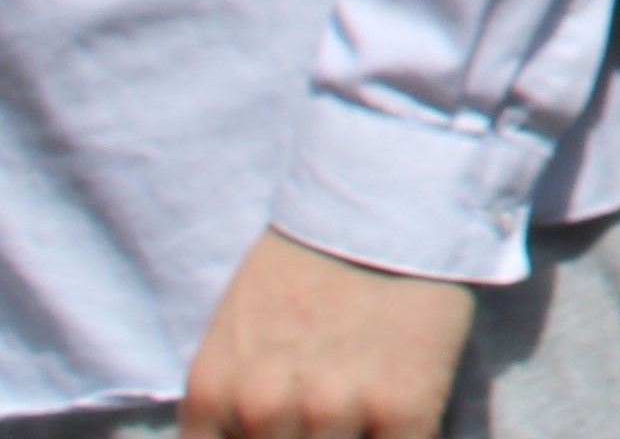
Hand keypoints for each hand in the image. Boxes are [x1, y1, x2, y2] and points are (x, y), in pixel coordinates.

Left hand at [181, 228, 472, 437]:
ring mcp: (336, 410)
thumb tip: (254, 438)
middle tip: (324, 403)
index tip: (288, 426)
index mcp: (213, 395)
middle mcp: (264, 409)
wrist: (385, 206)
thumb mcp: (232, 342)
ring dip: (351, 437)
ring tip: (360, 405)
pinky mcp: (405, 407)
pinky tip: (397, 417)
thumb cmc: (304, 274)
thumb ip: (228, 408)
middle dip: (304, 437)